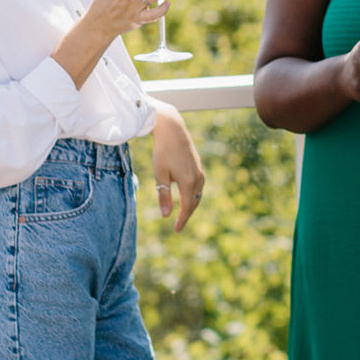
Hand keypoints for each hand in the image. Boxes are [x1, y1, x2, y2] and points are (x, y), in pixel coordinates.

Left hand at [152, 102, 204, 231]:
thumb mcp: (160, 175)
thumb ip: (164, 196)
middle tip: (178, 226)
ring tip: (183, 213)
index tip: (176, 231)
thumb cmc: (163, 151)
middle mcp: (198, 179)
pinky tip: (187, 196)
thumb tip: (166, 216)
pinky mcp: (198, 166)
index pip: (187, 207)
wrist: (172, 129)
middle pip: (194, 202)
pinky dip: (193, 195)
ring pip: (197, 194)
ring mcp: (200, 172)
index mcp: (188, 182)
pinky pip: (198, 186)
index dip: (182, 220)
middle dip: (187, 215)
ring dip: (191, 205)